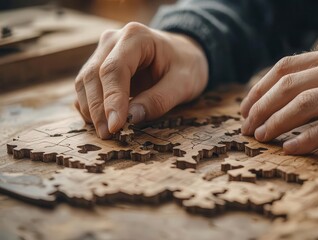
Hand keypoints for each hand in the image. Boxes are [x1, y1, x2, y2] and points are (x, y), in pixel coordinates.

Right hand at [75, 22, 207, 138]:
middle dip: (98, 109)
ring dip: (91, 110)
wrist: (184, 54)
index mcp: (136, 37)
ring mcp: (103, 52)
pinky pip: (86, 88)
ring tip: (105, 133)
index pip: (114, 69)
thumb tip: (131, 118)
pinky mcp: (99, 67)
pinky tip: (101, 123)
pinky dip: (90, 107)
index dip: (112, 99)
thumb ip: (159, 100)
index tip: (115, 126)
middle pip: (93, 75)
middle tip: (108, 135)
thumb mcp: (184, 83)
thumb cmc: (187, 66)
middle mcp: (113, 40)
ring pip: (85, 82)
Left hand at [240, 44, 317, 153]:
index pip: (285, 67)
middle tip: (247, 128)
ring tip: (261, 137)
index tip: (245, 109)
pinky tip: (290, 148)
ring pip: (305, 103)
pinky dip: (306, 138)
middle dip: (260, 108)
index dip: (259, 89)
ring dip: (276, 122)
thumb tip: (279, 94)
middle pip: (289, 85)